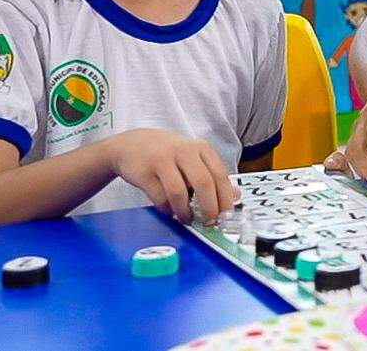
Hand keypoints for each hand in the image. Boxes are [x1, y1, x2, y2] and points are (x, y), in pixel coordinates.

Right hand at [105, 128, 238, 224]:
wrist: (131, 145)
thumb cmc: (168, 155)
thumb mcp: (194, 160)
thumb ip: (214, 176)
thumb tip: (235, 195)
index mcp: (201, 148)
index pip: (220, 176)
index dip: (225, 199)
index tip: (225, 216)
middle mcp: (184, 151)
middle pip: (203, 183)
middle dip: (209, 208)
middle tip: (208, 222)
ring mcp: (162, 160)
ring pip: (180, 192)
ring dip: (185, 211)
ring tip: (187, 218)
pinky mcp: (144, 172)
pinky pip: (160, 197)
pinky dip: (167, 209)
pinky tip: (170, 210)